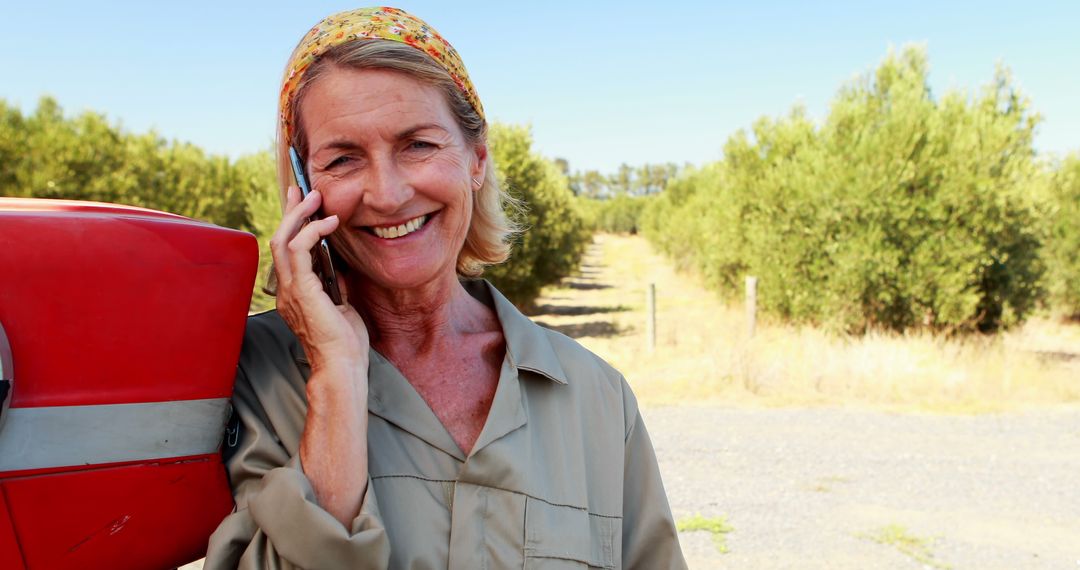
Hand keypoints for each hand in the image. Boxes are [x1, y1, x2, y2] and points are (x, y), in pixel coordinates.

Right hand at [271, 185, 370, 525]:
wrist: (343, 368)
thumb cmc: (345, 344)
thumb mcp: (343, 304)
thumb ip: (336, 283)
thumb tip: (342, 262)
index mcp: (294, 292)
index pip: (287, 249)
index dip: (293, 222)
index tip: (303, 200)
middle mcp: (286, 289)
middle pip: (279, 238)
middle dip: (291, 210)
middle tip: (305, 188)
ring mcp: (290, 291)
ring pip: (283, 240)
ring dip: (299, 215)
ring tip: (316, 198)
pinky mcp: (302, 292)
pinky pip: (298, 252)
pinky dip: (312, 232)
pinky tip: (328, 223)